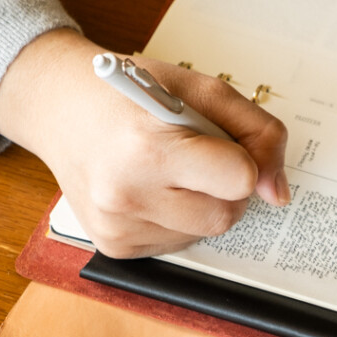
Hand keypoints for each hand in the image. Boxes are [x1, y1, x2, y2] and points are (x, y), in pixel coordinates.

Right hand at [0, 28, 288, 257]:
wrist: (58, 106)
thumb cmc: (131, 92)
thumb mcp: (202, 89)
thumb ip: (258, 132)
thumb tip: (278, 193)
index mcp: (149, 147)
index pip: (239, 180)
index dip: (244, 160)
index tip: (223, 143)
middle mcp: (126, 193)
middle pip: (226, 214)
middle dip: (225, 186)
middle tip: (196, 154)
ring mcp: (117, 226)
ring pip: (205, 233)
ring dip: (202, 203)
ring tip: (168, 168)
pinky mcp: (114, 247)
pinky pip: (178, 243)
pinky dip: (178, 218)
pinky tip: (151, 188)